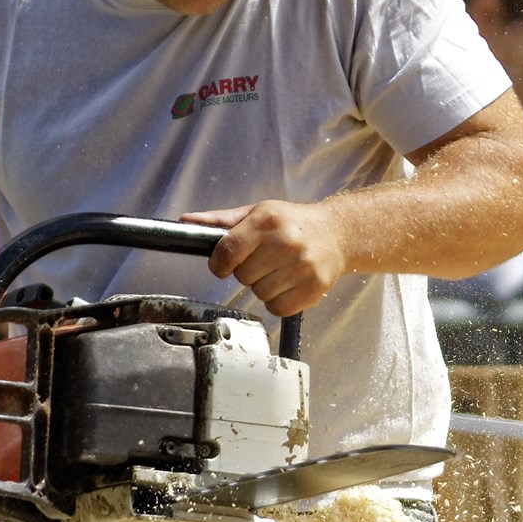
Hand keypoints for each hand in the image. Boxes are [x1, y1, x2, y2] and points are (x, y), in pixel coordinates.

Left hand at [184, 201, 349, 317]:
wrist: (338, 233)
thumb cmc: (292, 223)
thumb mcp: (257, 213)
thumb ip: (220, 221)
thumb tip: (185, 222)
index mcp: (267, 221)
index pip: (226, 253)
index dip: (220, 263)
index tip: (225, 263)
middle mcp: (285, 242)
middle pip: (243, 277)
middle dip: (248, 272)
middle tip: (264, 260)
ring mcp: (302, 266)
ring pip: (260, 294)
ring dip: (264, 287)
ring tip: (279, 270)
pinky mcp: (314, 287)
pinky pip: (278, 308)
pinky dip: (279, 301)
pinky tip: (289, 283)